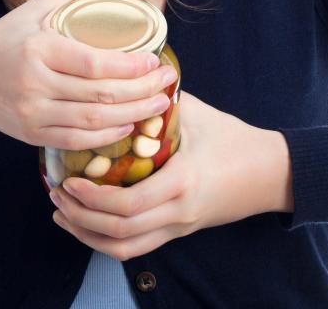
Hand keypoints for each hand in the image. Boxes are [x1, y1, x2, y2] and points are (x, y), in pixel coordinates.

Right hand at [0, 0, 176, 149]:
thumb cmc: (10, 36)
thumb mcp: (39, 4)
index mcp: (39, 48)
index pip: (94, 63)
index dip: (130, 67)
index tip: (154, 61)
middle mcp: (34, 83)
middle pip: (100, 94)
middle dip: (142, 91)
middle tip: (167, 81)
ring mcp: (32, 113)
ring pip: (93, 120)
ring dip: (133, 115)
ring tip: (158, 104)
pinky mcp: (32, 134)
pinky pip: (78, 139)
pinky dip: (108, 135)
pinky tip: (129, 124)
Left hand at [47, 90, 292, 260]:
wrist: (271, 173)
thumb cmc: (234, 138)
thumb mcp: (196, 113)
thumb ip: (159, 99)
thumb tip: (123, 78)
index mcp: (181, 183)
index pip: (128, 206)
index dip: (92, 199)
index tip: (68, 181)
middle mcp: (178, 213)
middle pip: (119, 233)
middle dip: (81, 218)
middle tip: (56, 195)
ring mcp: (179, 227)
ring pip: (125, 249)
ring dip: (88, 235)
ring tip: (63, 214)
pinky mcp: (179, 232)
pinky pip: (137, 248)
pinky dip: (107, 241)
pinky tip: (89, 224)